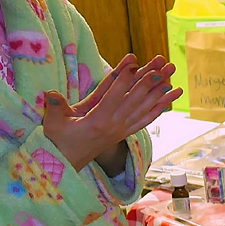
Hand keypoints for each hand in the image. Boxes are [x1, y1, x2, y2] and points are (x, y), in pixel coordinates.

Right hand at [43, 55, 179, 171]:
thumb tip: (50, 93)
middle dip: (150, 80)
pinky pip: (144, 120)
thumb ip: (54, 108)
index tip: (135, 62)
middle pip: (135, 99)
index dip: (124, 78)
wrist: (67, 163)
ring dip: (159, 93)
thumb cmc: (58, 140)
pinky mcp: (123, 134)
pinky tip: (168, 101)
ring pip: (144, 108)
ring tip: (174, 79)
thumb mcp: (53, 124)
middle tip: (164, 65)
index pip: (114, 95)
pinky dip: (157, 110)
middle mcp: (114, 125)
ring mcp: (121, 130)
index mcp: (97, 120)